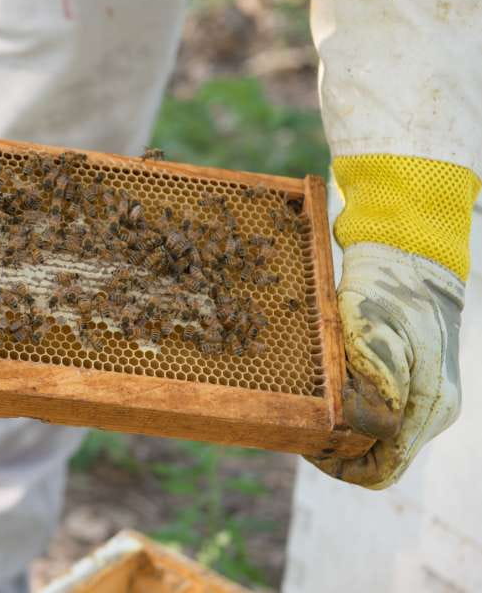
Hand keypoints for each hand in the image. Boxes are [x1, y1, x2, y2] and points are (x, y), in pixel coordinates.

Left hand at [306, 243, 462, 488]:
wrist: (413, 263)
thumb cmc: (389, 296)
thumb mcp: (372, 338)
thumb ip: (375, 387)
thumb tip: (362, 430)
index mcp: (427, 408)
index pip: (381, 472)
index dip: (340, 467)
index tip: (306, 444)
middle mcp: (434, 412)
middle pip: (380, 460)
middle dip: (340, 452)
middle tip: (303, 427)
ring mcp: (429, 400)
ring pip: (382, 441)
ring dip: (347, 433)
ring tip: (314, 410)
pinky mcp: (419, 385)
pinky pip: (386, 417)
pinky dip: (357, 415)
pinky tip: (332, 394)